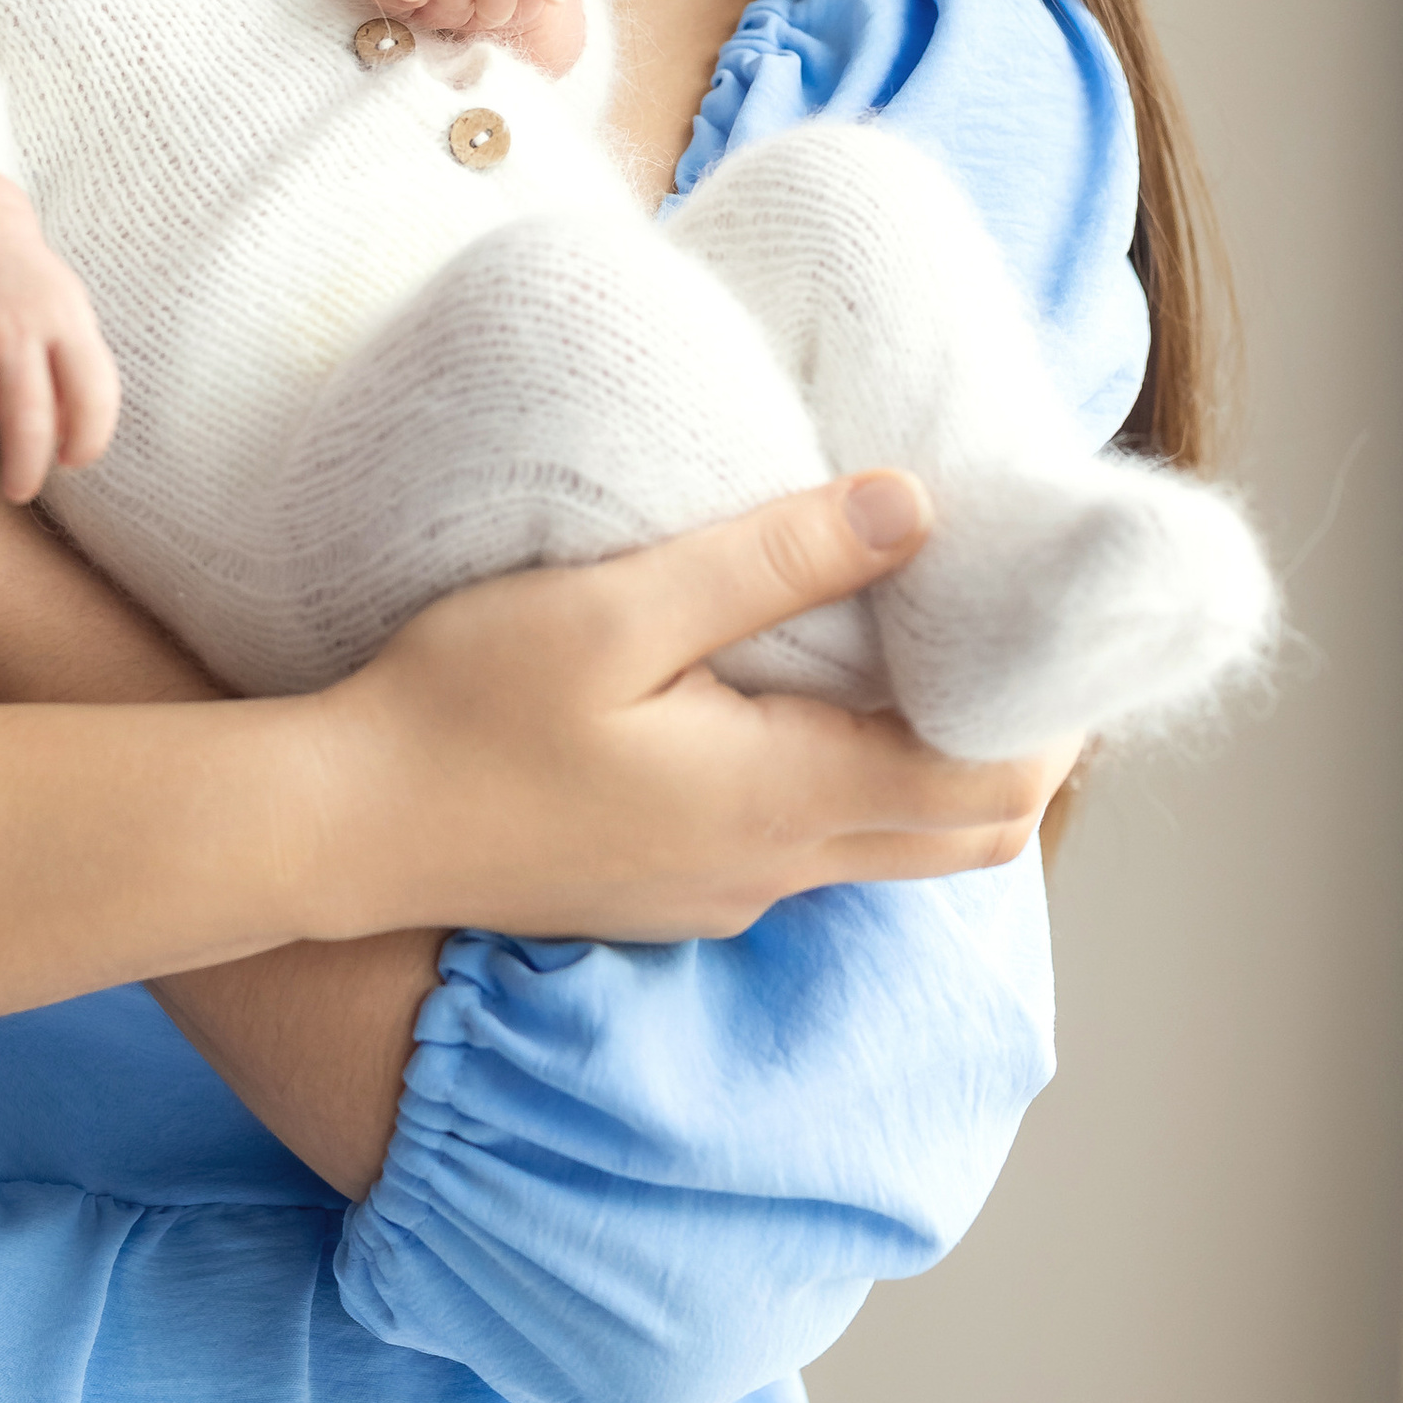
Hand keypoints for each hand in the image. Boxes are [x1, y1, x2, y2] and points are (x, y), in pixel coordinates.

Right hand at [0, 137, 120, 502]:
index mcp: (63, 320)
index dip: (88, 444)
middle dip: (25, 475)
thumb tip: (71, 451)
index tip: (71, 460)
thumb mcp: (68, 312)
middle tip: (19, 488)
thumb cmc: (25, 291)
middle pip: (28, 425)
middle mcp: (12, 328)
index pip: (92, 397)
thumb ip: (82, 374)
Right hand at [314, 469, 1079, 947]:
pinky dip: (859, 779)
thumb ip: (772, 561)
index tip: (1065, 619)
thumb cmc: (458, 710)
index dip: (1055, 713)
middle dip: (1023, 739)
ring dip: (939, 760)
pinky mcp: (673, 890)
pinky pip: (813, 845)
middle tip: (1020, 625)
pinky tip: (811, 694)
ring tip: (928, 641)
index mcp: (779, 801)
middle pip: (967, 833)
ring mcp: (723, 893)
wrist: (337, 829)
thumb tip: (916, 509)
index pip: (989, 787)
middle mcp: (772, 868)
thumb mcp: (614, 609)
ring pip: (892, 845)